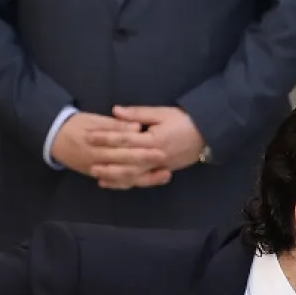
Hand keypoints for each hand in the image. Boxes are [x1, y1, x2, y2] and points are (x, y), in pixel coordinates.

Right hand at [50, 112, 166, 182]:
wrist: (53, 137)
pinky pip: (116, 183)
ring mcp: (98, 170)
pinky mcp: (98, 175)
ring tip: (164, 175)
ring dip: (145, 177)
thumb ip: (115, 125)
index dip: (143, 148)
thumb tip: (136, 127)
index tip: (160, 148)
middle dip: (148, 163)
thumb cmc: (76, 125)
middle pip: (127, 163)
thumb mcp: (93, 119)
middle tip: (166, 161)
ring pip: (124, 177)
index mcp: (98, 142)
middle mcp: (98, 159)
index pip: (124, 146)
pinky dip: (131, 183)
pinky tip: (147, 181)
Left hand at [89, 106, 204, 188]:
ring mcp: (159, 166)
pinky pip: (141, 180)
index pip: (125, 140)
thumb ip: (137, 113)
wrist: (207, 134)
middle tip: (88, 158)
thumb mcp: (161, 112)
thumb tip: (115, 112)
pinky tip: (112, 183)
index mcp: (154, 139)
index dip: (106, 137)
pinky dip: (125, 183)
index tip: (90, 135)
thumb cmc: (184, 120)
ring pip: (133, 175)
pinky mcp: (162, 172)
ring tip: (96, 174)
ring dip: (113, 175)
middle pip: (126, 160)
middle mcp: (156, 156)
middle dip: (106, 159)